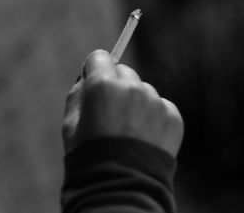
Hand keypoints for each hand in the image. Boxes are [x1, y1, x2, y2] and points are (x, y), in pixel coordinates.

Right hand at [63, 50, 183, 156]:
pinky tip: (145, 137)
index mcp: (103, 86)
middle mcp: (132, 88)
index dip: (95, 69)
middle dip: (116, 85)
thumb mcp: (71, 124)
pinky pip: (161, 106)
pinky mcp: (172, 116)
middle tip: (112, 112)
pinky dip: (154, 116)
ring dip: (136, 102)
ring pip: (144, 90)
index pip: (99, 57)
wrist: (122, 187)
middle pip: (124, 71)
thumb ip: (79, 93)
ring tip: (130, 131)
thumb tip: (87, 76)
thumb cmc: (90, 155)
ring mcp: (155, 101)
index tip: (95, 80)